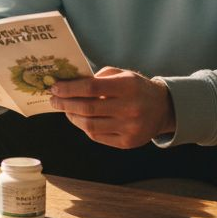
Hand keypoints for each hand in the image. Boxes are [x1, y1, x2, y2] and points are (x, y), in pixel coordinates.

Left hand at [49, 67, 174, 148]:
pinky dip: (84, 127)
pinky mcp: (127, 143)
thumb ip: (98, 77)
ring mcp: (129, 128)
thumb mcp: (123, 74)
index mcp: (128, 87)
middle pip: (87, 108)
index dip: (69, 88)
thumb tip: (69, 84)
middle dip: (65, 103)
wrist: (163, 109)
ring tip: (65, 109)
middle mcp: (130, 108)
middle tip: (53, 100)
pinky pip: (97, 136)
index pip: (91, 87)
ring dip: (72, 117)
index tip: (55, 87)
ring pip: (89, 125)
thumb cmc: (136, 88)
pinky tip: (79, 119)